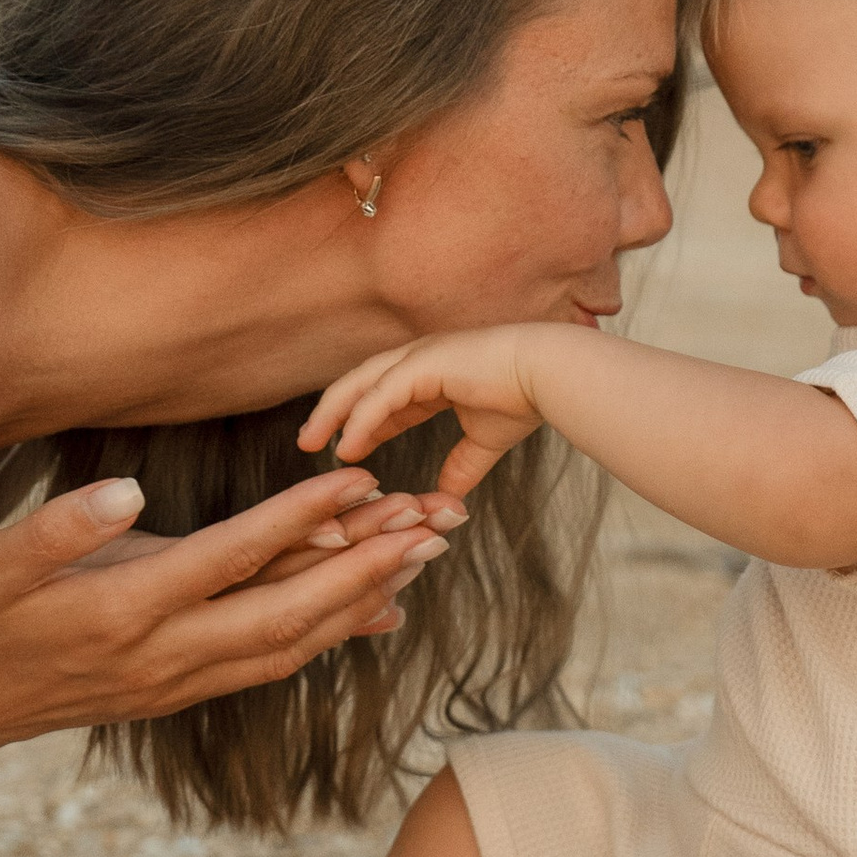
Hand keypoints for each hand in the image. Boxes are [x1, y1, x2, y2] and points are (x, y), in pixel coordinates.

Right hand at [0, 471, 457, 777]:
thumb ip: (57, 528)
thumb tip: (123, 491)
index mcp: (126, 610)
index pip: (233, 557)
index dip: (300, 518)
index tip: (360, 479)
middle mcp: (165, 654)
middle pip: (289, 611)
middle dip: (368, 567)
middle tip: (435, 526)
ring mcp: (178, 680)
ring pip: (292, 643)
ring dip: (363, 601)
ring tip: (424, 557)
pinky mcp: (181, 689)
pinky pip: (273, 663)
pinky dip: (330, 636)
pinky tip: (376, 615)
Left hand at [299, 325, 556, 504]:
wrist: (550, 375)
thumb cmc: (525, 398)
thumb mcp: (484, 440)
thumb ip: (461, 466)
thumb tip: (448, 498)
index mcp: (432, 373)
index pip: (382, 397)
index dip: (359, 421)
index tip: (340, 447)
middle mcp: (419, 360)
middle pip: (360, 384)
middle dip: (332, 413)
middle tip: (307, 442)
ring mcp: (419, 358)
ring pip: (360, 386)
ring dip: (332, 415)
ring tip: (310, 443)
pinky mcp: (424, 364)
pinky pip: (380, 397)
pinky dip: (360, 422)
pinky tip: (345, 448)